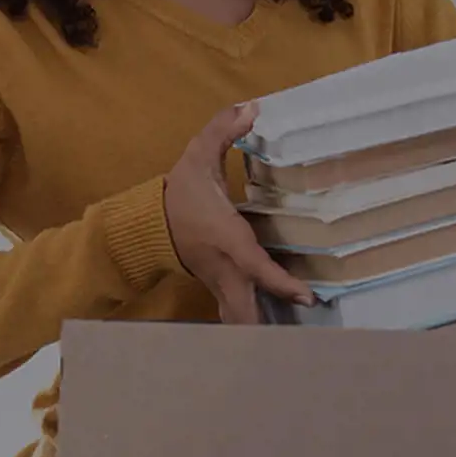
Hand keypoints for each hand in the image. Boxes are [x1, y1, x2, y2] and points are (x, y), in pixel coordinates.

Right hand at [168, 102, 318, 325]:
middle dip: (269, 331)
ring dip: (262, 334)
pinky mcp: (218, 287)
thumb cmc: (180, 192)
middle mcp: (225, 267)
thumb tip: (252, 105)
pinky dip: (251, 326)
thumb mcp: (198, 155)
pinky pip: (235, 314)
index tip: (308, 297)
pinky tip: (273, 337)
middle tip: (304, 346)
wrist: (147, 223)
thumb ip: (224, 129)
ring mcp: (219, 282)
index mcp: (227, 239)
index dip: (281, 284)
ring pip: (239, 319)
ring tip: (295, 351)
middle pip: (245, 311)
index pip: (256, 266)